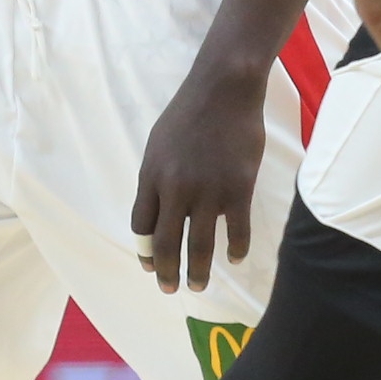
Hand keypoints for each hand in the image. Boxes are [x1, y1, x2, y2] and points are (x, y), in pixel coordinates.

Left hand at [130, 57, 266, 292]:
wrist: (223, 90)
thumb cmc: (188, 113)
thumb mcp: (158, 143)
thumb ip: (157, 178)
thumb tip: (161, 210)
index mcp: (151, 176)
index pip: (142, 226)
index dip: (144, 251)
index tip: (150, 267)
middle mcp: (176, 189)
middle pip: (166, 242)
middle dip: (166, 272)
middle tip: (170, 289)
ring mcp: (208, 191)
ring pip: (200, 244)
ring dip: (198, 271)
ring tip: (198, 286)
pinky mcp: (238, 189)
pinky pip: (236, 230)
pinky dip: (236, 249)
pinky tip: (235, 258)